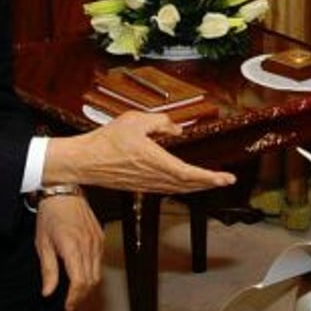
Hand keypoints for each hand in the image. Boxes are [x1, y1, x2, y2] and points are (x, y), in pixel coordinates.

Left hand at [35, 192, 104, 310]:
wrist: (63, 192)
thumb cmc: (50, 216)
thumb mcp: (42, 243)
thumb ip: (48, 270)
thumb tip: (48, 292)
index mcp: (72, 247)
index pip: (79, 281)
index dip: (74, 297)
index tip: (67, 306)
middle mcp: (88, 245)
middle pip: (91, 280)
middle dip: (81, 295)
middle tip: (70, 302)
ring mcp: (97, 241)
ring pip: (98, 273)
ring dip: (87, 285)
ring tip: (75, 291)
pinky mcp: (100, 237)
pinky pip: (99, 261)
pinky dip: (92, 271)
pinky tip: (81, 272)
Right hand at [45, 111, 234, 192]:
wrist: (84, 161)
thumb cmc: (106, 141)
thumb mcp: (135, 120)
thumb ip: (160, 122)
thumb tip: (176, 129)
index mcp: (155, 160)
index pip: (189, 173)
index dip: (210, 177)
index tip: (226, 178)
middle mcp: (153, 177)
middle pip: (188, 185)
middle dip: (210, 183)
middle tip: (226, 180)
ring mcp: (147, 184)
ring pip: (179, 189)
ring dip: (197, 186)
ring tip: (211, 181)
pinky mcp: (141, 186)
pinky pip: (168, 189)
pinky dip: (182, 187)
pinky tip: (186, 183)